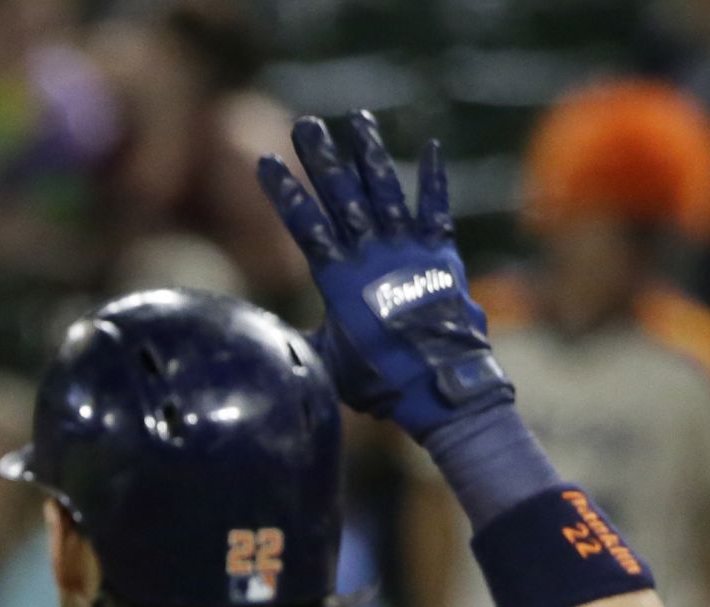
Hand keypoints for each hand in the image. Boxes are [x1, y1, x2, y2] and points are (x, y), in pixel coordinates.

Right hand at [257, 111, 511, 437]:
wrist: (437, 384)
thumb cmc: (379, 382)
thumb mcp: (330, 364)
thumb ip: (309, 339)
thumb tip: (275, 339)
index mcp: (340, 281)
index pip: (307, 226)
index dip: (286, 193)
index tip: (267, 162)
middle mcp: (372, 256)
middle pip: (342, 197)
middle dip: (322, 159)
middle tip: (305, 125)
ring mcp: (408, 250)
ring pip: (385, 190)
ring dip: (371, 153)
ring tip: (359, 119)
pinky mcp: (441, 254)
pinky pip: (436, 209)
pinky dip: (434, 179)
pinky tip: (432, 147)